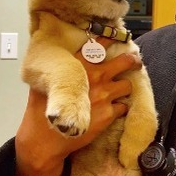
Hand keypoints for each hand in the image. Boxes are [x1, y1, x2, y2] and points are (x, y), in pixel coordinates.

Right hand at [14, 37, 141, 175]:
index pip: (100, 44)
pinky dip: (120, 107)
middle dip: (132, 61)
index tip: (119, 37)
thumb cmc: (41, 109)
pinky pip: (124, 106)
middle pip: (125, 61)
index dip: (112, 38)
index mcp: (78, 65)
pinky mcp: (109, 114)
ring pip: (128, 84)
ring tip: (120, 89)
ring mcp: (103, 95)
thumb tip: (59, 59)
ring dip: (125, 87)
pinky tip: (113, 108)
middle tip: (134, 62)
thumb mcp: (45, 81)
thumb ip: (58, 69)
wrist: (45, 138)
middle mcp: (94, 77)